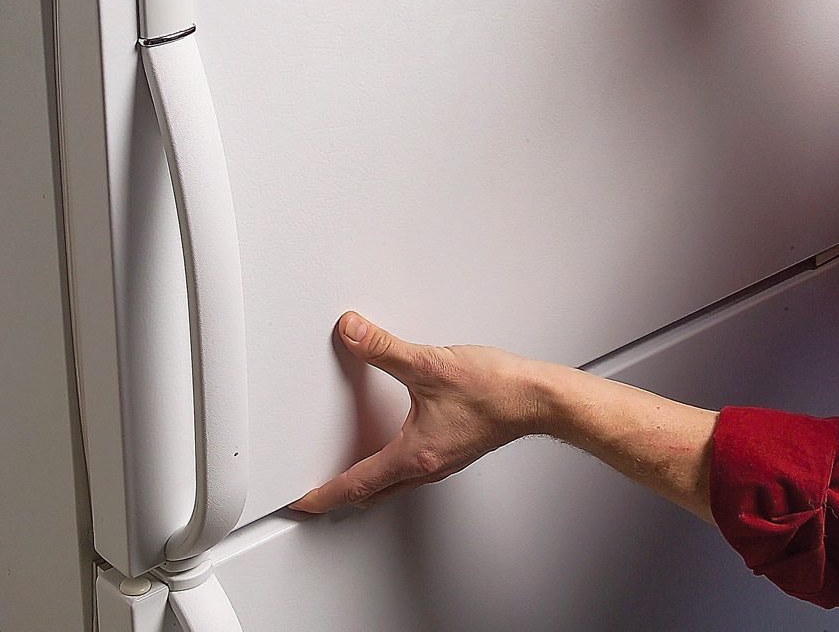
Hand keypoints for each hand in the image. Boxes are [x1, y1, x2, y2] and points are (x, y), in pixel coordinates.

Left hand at [290, 312, 546, 513]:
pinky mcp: (455, 450)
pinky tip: (393, 447)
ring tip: (347, 475)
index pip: (356, 485)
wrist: (536, 399)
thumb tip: (353, 333)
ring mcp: (443, 461)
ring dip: (367, 484)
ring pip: (393, 485)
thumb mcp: (430, 364)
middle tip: (316, 497)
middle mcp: (427, 466)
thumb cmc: (495, 391)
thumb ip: (385, 348)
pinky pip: (413, 471)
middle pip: (372, 493)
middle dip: (340, 497)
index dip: (323, 495)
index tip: (302, 504)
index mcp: (414, 455)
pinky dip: (390, 469)